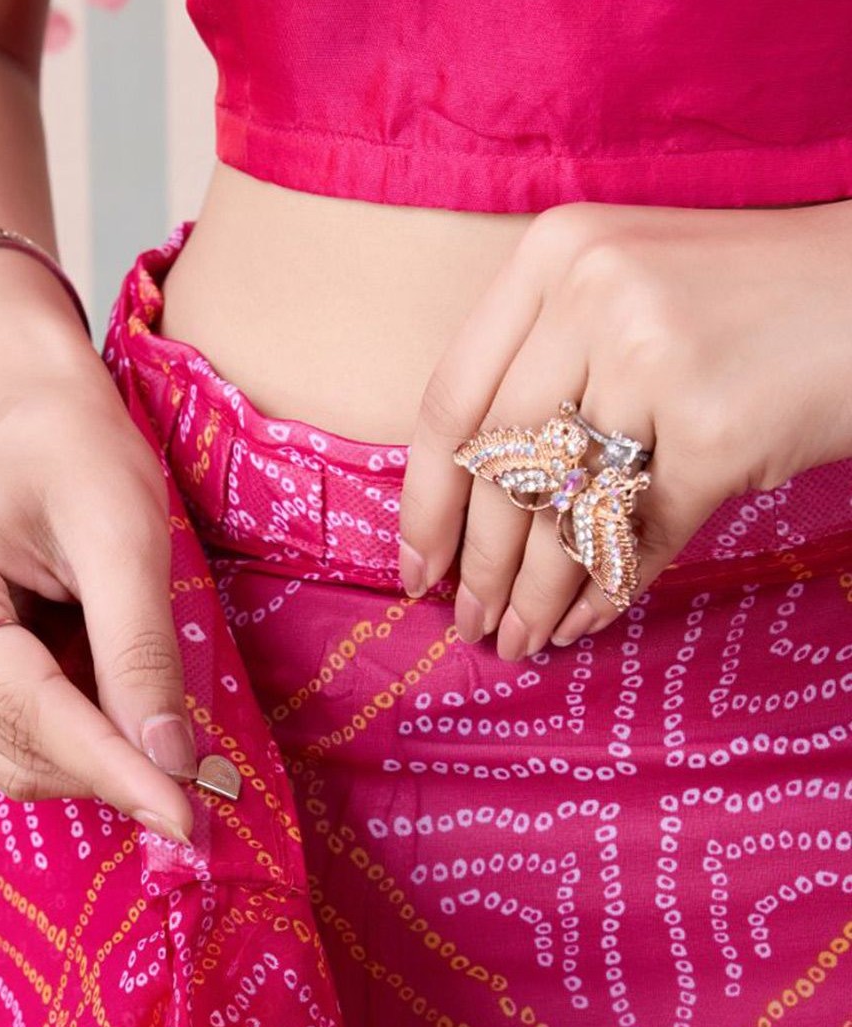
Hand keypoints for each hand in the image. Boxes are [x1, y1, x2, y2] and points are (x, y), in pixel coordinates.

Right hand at [0, 353, 198, 843]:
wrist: (35, 420)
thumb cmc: (77, 454)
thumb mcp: (123, 538)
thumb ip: (139, 650)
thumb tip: (167, 759)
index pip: (22, 703)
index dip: (108, 763)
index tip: (181, 813)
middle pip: (11, 743)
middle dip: (108, 764)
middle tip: (197, 772)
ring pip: (10, 755)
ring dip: (94, 751)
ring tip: (148, 704)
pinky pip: (9, 735)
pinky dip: (75, 734)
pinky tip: (112, 696)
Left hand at [399, 198, 851, 659]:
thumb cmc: (745, 304)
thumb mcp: (624, 302)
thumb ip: (546, 377)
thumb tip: (472, 515)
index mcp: (552, 254)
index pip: (451, 400)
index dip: (424, 499)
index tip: (415, 565)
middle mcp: (590, 292)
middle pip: (497, 465)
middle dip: (477, 563)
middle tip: (469, 622)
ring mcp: (653, 355)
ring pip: (561, 509)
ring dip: (534, 592)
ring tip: (518, 637)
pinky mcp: (715, 424)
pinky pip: (637, 532)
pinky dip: (606, 588)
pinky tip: (586, 620)